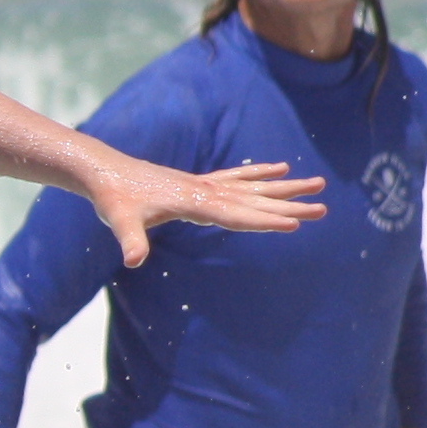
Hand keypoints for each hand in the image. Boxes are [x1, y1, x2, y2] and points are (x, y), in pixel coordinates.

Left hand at [82, 156, 322, 266]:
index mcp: (192, 201)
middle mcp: (204, 189)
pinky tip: (280, 167)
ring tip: (318, 184)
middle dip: (289, 205)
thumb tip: (134, 260)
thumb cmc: (113, 198)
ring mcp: (204, 183)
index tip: (293, 223)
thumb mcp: (118, 221)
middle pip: (254, 200)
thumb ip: (130, 240)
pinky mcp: (199, 181)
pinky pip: (237, 177)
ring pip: (253, 186)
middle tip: (323, 208)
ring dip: (285, 187)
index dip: (263, 220)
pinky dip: (259, 173)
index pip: (234, 214)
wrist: (104, 171)